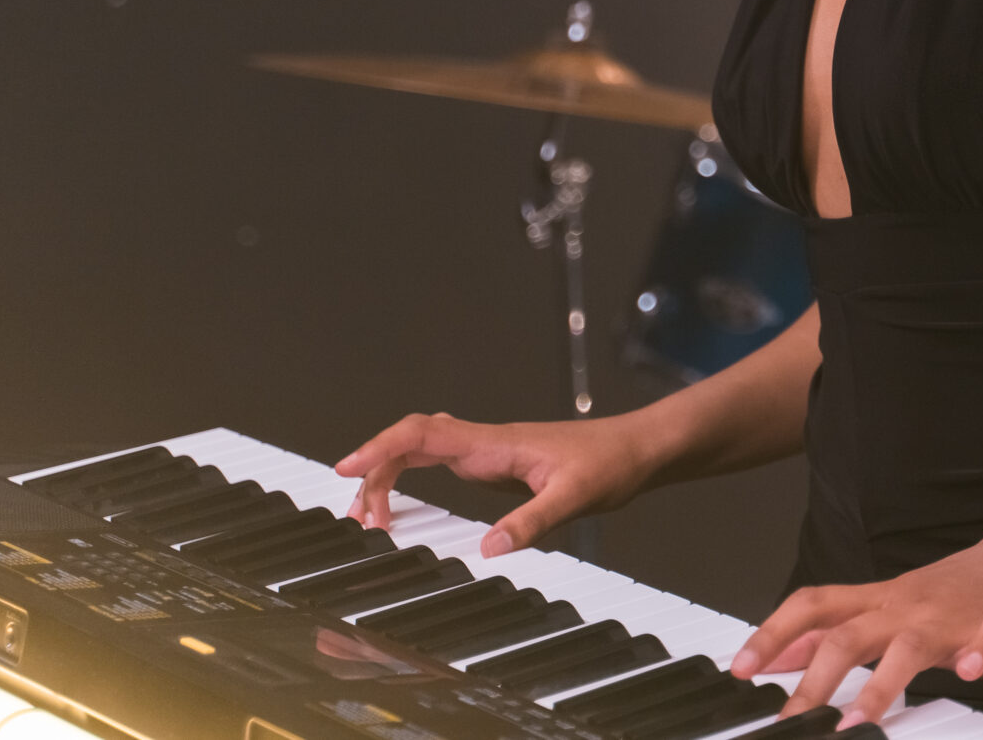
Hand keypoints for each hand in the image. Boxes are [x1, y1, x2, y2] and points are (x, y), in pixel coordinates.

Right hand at [335, 412, 650, 556]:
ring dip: (388, 477)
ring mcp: (486, 452)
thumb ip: (532, 522)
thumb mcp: (575, 498)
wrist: (637, 449)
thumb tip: (487, 549)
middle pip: (410, 442)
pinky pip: (436, 463)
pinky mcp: (492, 465)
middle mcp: (484, 443)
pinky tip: (401, 504)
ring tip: (371, 520)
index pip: (423, 433)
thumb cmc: (611, 463)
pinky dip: (409, 479)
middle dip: (374, 473)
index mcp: (495, 443)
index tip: (346, 468)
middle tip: (360, 520)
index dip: (379, 447)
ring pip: (420, 451)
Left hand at [729, 539, 982, 725]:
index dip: (773, 634)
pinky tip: (967, 672)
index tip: (740, 670)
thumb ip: (835, 629)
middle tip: (790, 721)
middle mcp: (907, 606)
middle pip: (850, 634)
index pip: (813, 607)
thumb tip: (777, 655)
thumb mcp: (885, 606)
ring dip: (881, 684)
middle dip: (815, 681)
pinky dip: (977, 655)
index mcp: (878, 601)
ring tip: (858, 720)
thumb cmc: (952, 592)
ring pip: (909, 645)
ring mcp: (951, 616)